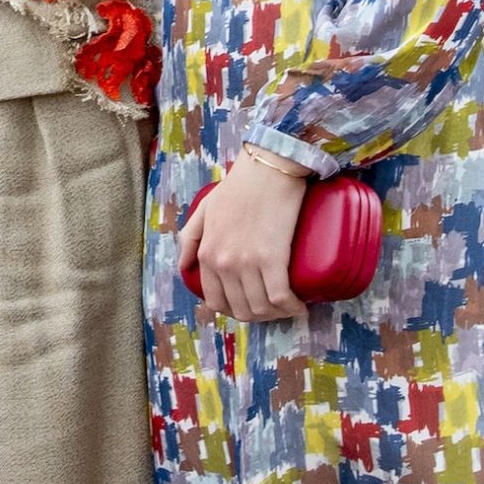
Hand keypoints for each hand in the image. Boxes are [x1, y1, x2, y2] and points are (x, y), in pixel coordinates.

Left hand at [178, 154, 307, 322]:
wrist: (268, 167)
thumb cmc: (239, 185)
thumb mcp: (204, 210)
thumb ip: (189, 238)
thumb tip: (184, 266)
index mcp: (207, 254)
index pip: (216, 301)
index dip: (236, 310)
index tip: (252, 306)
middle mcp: (223, 263)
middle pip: (241, 309)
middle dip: (259, 316)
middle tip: (275, 308)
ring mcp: (247, 263)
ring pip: (261, 308)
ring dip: (277, 315)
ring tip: (289, 307)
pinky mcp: (273, 259)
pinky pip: (281, 298)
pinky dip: (292, 308)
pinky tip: (300, 307)